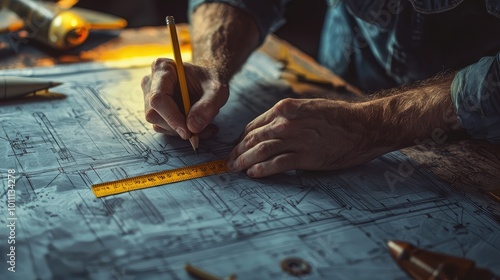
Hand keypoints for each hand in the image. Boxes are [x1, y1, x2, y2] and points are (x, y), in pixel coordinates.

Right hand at [141, 58, 228, 138]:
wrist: (208, 82)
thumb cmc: (210, 80)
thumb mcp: (217, 90)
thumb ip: (208, 106)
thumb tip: (192, 127)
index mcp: (163, 69)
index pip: (158, 98)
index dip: (172, 117)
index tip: (188, 131)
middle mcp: (151, 83)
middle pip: (154, 114)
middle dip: (178, 126)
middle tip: (201, 130)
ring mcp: (150, 98)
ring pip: (158, 124)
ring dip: (182, 131)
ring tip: (205, 126)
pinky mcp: (156, 111)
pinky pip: (164, 128)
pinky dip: (182, 131)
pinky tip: (198, 127)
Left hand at [227, 98, 390, 177]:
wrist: (363, 125)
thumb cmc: (337, 117)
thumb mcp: (308, 108)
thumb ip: (287, 117)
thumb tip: (270, 130)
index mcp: (285, 108)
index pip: (254, 125)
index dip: (241, 138)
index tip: (236, 147)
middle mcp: (286, 122)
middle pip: (253, 138)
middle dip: (237, 151)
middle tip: (229, 162)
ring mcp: (295, 139)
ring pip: (260, 150)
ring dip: (244, 161)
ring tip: (235, 169)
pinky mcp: (305, 156)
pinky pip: (277, 164)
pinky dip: (262, 169)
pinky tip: (254, 174)